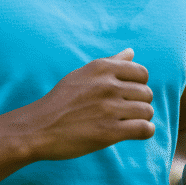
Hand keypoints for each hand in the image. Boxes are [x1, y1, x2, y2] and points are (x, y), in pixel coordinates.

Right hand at [19, 48, 154, 160]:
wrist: (38, 128)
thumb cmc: (60, 101)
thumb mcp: (82, 74)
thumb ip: (110, 62)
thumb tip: (131, 51)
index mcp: (101, 68)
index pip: (141, 73)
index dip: (139, 85)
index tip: (128, 95)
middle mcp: (107, 85)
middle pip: (146, 93)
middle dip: (140, 103)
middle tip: (126, 112)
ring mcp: (109, 108)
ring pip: (147, 111)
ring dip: (142, 119)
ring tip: (128, 123)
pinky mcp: (110, 132)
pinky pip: (144, 129)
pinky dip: (144, 132)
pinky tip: (134, 133)